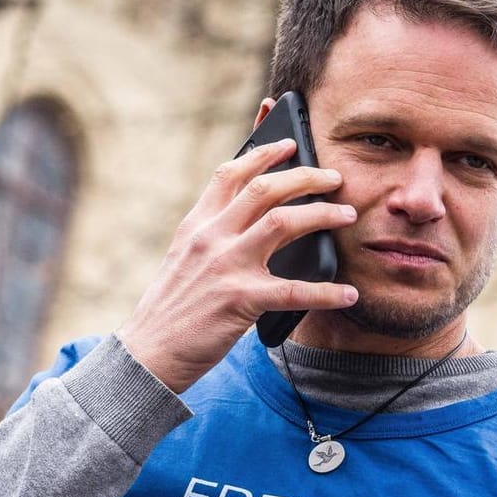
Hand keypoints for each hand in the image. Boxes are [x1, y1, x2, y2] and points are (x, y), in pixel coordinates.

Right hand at [118, 137, 358, 393]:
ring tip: (348, 215)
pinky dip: (327, 292)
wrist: (149, 352)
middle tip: (334, 178)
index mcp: (195, 227)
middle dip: (306, 176)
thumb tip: (250, 224)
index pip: (229, 174)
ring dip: (323, 214)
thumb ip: (209, 238)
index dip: (262, 153)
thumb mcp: (182, 261)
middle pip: (264, 188)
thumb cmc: (168, 311)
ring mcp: (225, 266)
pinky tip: (348, 294)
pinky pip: (295, 290)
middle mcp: (210, 238)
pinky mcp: (240, 300)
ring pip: (283, 222)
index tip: (289, 143)